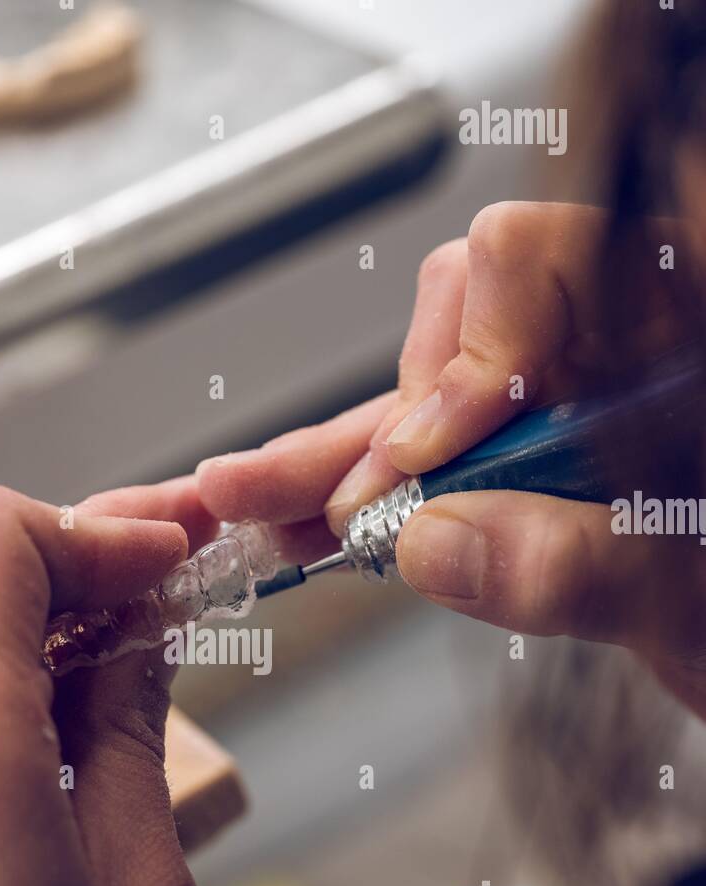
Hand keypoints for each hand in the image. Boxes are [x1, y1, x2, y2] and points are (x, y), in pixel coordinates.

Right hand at [197, 201, 705, 718]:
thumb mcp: (696, 598)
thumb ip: (584, 566)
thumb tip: (434, 544)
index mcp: (673, 328)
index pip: (539, 260)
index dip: (467, 353)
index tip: (429, 455)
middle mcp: (616, 348)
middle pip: (461, 323)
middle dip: (389, 424)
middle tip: (320, 503)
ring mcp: (572, 406)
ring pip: (430, 402)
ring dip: (342, 462)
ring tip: (251, 505)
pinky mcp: (540, 465)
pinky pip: (439, 465)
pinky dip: (370, 499)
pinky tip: (296, 523)